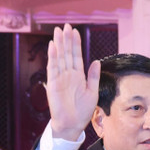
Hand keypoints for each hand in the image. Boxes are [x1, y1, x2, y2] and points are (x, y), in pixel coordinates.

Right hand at [46, 23, 100, 140]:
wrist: (72, 124)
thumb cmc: (82, 111)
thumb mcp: (93, 92)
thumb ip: (93, 77)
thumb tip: (97, 61)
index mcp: (78, 76)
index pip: (77, 56)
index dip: (76, 44)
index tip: (75, 31)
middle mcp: (68, 74)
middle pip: (67, 53)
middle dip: (67, 39)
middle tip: (66, 25)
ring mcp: (60, 78)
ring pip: (60, 57)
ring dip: (59, 44)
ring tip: (59, 31)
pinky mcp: (53, 83)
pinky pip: (53, 67)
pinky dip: (53, 56)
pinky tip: (53, 46)